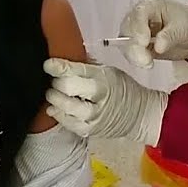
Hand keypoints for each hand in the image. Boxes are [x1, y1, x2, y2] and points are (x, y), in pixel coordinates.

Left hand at [44, 59, 167, 144]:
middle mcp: (98, 96)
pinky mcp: (89, 130)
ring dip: (54, 99)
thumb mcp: (108, 71)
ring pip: (64, 107)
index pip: (76, 70)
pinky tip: (56, 108)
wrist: (139, 115)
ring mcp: (93, 115)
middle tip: (55, 81)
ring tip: (55, 94)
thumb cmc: (121, 89)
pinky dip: (58, 114)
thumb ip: (86, 66)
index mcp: (103, 77)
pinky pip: (66, 122)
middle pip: (67, 88)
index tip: (48, 64)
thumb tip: (62, 56)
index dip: (58, 67)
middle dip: (56, 83)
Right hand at [119, 0, 187, 67]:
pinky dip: (136, 60)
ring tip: (148, 63)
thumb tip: (158, 45)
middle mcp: (140, 15)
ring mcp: (138, 30)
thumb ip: (169, 36)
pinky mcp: (138, 44)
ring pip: (126, 42)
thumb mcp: (183, 27)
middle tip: (145, 58)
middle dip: (134, 45)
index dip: (138, 28)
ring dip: (134, 55)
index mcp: (151, 4)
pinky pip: (131, 52)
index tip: (144, 42)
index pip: (138, 13)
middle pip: (128, 28)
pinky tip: (147, 64)